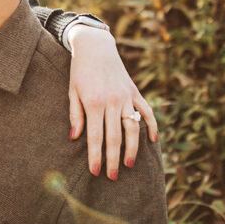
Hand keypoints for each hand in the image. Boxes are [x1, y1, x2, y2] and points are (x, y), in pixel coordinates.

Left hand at [67, 27, 157, 179]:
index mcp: (93, 102)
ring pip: (132, 128)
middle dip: (113, 159)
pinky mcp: (135, 92)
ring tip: (130, 164)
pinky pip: (147, 112)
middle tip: (113, 177)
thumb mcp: (72, 91)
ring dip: (133, 148)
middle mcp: (112, 101)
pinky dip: (152, 126)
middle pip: (115, 137)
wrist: (95, 46)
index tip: (95, 172)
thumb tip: (75, 138)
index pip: (96, 137)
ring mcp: (126, 96)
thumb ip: (75, 115)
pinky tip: (153, 141)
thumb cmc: (79, 71)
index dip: (95, 156)